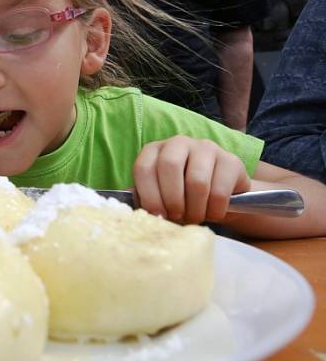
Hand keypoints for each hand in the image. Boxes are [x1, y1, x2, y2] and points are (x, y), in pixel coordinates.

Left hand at [132, 135, 251, 224]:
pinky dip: (214, 210)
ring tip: (195, 217)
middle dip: (172, 200)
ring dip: (195, 209)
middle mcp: (178, 143)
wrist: (220, 194)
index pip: (143, 168)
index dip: (148, 195)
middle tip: (177, 217)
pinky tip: (212, 213)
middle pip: (169, 167)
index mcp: (154, 150)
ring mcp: (205, 148)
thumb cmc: (182, 196)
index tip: (157, 216)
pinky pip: (219, 190)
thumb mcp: (159, 194)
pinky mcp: (230, 160)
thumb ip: (144, 198)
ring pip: (196, 182)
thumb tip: (130, 213)